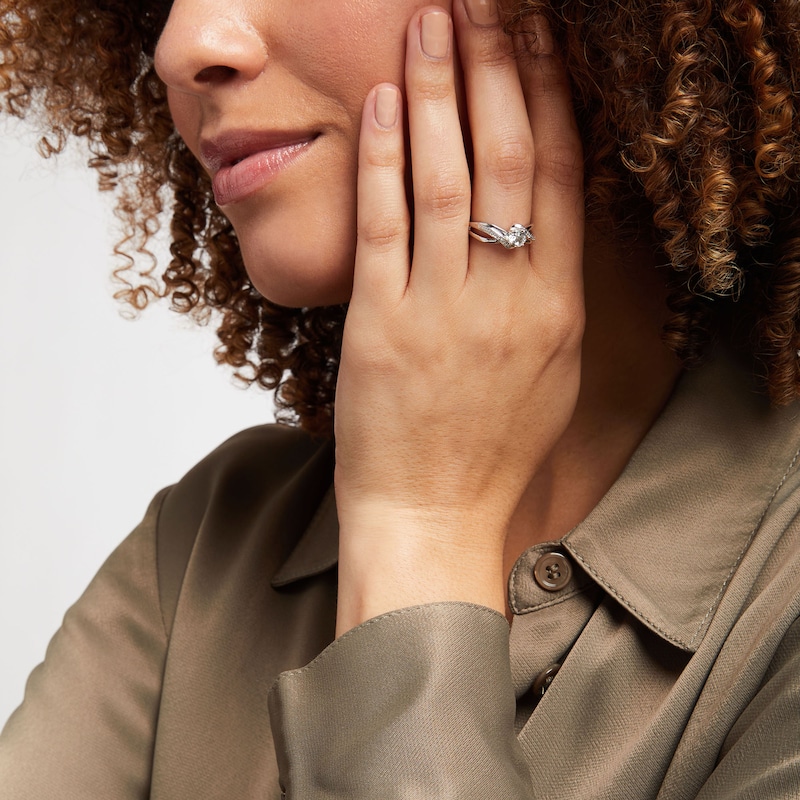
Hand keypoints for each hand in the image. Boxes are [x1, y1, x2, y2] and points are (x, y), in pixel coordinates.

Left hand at [333, 1, 583, 633]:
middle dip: (500, 69)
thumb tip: (546, 224)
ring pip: (449, 180)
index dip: (552, 99)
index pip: (560, 180)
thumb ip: (551, 296)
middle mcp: (511, 301)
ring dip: (443, 93)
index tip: (542, 41)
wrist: (436, 518)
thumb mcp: (550, 374)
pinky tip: (390, 103)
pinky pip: (387, 226)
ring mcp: (445, 312)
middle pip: (508, 161)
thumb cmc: (490, 452)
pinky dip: (388, 160)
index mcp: (559, 309)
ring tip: (435, 21)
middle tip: (489, 3)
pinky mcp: (383, 327)